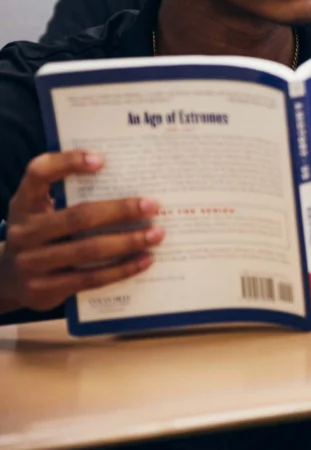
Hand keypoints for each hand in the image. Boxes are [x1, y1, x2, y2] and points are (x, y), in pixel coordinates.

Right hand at [0, 151, 160, 314]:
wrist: (8, 280)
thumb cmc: (40, 234)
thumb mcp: (42, 210)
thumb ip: (70, 194)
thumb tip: (128, 180)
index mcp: (24, 204)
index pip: (39, 173)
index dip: (67, 162)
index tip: (101, 159)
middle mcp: (24, 232)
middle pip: (78, 216)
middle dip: (120, 210)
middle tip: (153, 205)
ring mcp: (31, 263)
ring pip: (88, 250)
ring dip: (127, 242)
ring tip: (156, 234)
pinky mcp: (44, 290)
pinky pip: (90, 278)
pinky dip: (121, 269)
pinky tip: (144, 260)